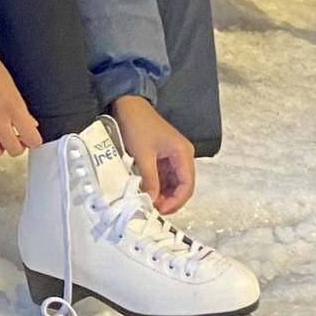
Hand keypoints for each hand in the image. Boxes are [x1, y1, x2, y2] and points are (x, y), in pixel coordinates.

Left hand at [107, 95, 194, 213]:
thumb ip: (149, 179)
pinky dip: (157, 186)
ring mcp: (173, 157)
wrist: (128, 105)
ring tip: (147, 202)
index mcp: (183, 153)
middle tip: (152, 209)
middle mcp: (182, 156)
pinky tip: (146, 192)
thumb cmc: (137, 126)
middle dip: (169, 200)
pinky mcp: (163, 157)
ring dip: (162, 194)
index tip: (159, 210)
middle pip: (182, 187)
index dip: (175, 201)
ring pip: (173, 184)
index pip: (187, 186)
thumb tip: (152, 201)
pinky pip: (164, 177)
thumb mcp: (142, 155)